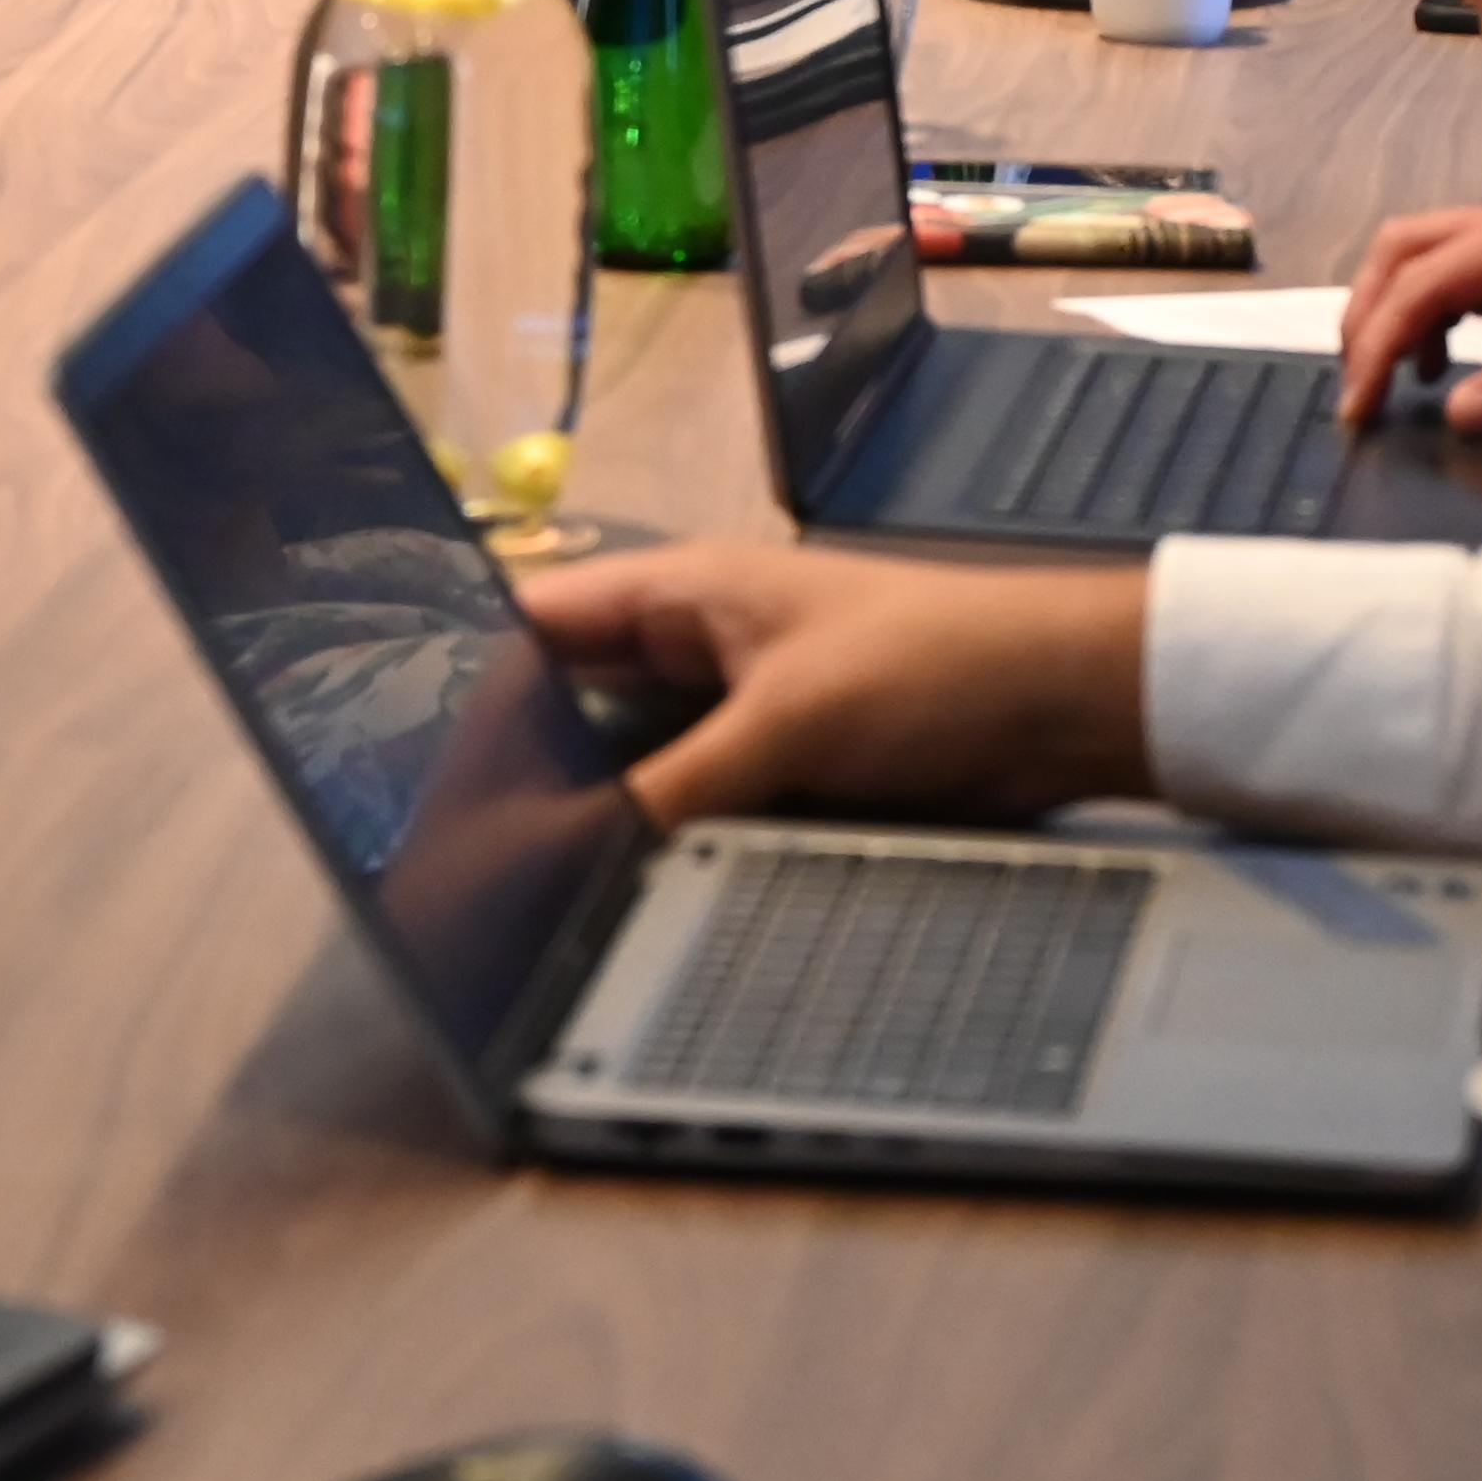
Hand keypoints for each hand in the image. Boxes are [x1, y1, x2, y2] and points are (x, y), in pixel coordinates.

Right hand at [513, 537, 1149, 827]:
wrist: (1064, 707)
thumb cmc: (937, 664)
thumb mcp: (788, 723)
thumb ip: (675, 784)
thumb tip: (581, 846)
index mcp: (680, 593)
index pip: (537, 623)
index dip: (473, 678)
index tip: (417, 749)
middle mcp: (693, 648)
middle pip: (572, 704)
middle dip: (528, 762)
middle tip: (470, 835)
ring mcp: (733, 712)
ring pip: (629, 766)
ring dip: (599, 811)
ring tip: (531, 872)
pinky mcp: (776, 770)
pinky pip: (689, 808)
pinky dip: (661, 841)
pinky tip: (622, 887)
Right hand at [1333, 189, 1481, 434]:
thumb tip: (1456, 414)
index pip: (1429, 276)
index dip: (1379, 340)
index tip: (1359, 404)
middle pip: (1410, 245)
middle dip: (1369, 314)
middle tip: (1356, 388)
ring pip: (1430, 253)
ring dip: (1396, 311)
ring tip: (1386, 383)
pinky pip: (1466, 273)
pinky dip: (1434, 313)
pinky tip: (1439, 365)